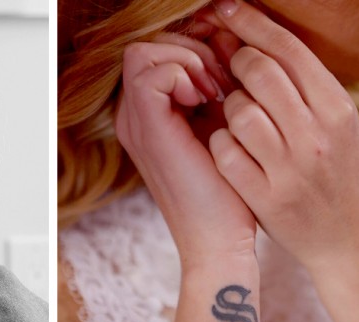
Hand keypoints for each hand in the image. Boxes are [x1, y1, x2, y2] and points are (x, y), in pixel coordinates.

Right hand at [116, 31, 254, 265]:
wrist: (217, 238)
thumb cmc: (225, 190)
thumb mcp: (218, 127)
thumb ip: (212, 88)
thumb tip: (223, 45)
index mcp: (146, 118)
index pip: (153, 54)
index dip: (189, 54)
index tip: (222, 81)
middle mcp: (132, 118)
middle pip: (145, 47)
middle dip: (189, 51)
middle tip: (219, 83)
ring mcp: (135, 123)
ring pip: (143, 52)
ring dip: (186, 61)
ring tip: (213, 92)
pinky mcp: (147, 128)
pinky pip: (152, 72)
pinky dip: (184, 75)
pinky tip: (206, 102)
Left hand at [208, 0, 358, 271]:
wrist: (343, 240)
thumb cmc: (331, 173)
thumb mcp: (332, 124)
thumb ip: (296, 85)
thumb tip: (243, 41)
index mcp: (338, 109)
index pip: (290, 51)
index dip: (252, 24)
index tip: (226, 8)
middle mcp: (318, 136)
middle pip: (261, 73)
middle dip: (234, 62)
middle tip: (227, 66)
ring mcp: (290, 168)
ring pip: (238, 111)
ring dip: (227, 108)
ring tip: (236, 118)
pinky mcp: (265, 196)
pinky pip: (225, 150)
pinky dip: (220, 143)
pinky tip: (229, 149)